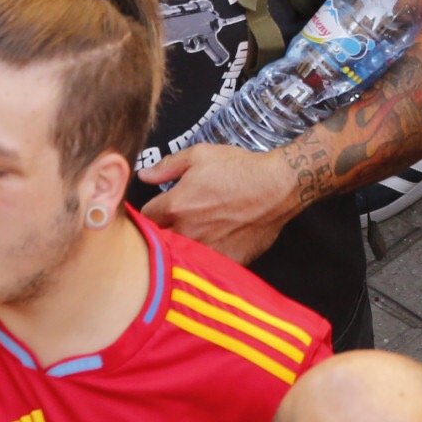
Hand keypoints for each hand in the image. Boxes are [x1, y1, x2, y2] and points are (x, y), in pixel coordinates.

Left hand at [138, 143, 306, 264]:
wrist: (277, 187)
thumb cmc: (239, 168)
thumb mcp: (200, 155)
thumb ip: (167, 166)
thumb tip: (143, 176)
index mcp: (175, 206)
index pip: (145, 217)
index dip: (151, 212)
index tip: (161, 210)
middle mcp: (186, 232)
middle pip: (158, 242)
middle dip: (162, 233)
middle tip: (175, 223)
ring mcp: (206, 249)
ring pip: (180, 256)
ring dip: (181, 248)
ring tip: (195, 235)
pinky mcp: (225, 261)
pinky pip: (206, 265)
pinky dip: (205, 258)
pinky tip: (214, 245)